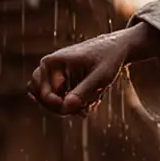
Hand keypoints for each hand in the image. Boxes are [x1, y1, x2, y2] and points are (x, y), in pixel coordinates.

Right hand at [28, 22, 159, 114]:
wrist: (119, 49)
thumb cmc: (109, 59)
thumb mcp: (99, 76)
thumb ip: (83, 91)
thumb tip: (65, 106)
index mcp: (52, 62)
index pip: (40, 90)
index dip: (54, 104)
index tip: (73, 109)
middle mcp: (50, 68)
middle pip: (42, 97)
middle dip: (61, 107)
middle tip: (82, 111)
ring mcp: (57, 76)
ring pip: (54, 100)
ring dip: (71, 107)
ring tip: (91, 104)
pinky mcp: (67, 82)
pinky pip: (64, 99)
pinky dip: (77, 104)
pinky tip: (94, 101)